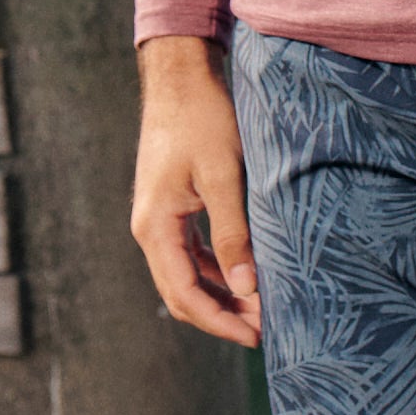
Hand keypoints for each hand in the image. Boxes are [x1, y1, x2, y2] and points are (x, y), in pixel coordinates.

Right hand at [130, 35, 262, 343]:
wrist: (182, 78)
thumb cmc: (204, 120)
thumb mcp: (224, 177)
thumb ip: (233, 233)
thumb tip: (247, 287)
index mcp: (155, 226)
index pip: (184, 294)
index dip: (220, 321)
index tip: (256, 336)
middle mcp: (149, 229)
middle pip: (181, 293)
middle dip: (222, 315)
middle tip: (265, 329)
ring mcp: (158, 220)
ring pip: (186, 276)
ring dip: (221, 295)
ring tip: (261, 307)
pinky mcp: (170, 209)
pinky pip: (190, 254)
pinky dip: (216, 271)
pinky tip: (246, 275)